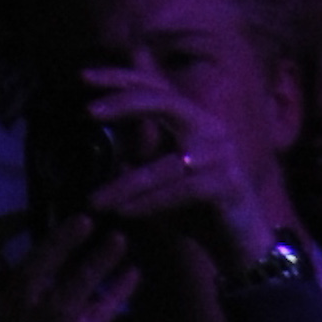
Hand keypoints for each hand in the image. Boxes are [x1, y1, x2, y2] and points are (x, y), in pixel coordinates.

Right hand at [0, 213, 137, 321]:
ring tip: (121, 241)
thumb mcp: (33, 299)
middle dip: (61, 242)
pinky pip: (99, 313)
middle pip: (33, 269)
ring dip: (98, 262)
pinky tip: (135, 273)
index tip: (29, 213)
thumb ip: (42, 263)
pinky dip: (119, 291)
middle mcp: (11, 313)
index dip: (2, 227)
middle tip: (88, 219)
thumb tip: (73, 213)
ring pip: (72, 289)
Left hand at [79, 68, 278, 275]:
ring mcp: (222, 155)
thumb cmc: (194, 212)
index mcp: (193, 121)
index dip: (120, 78)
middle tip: (87, 111)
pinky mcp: (228, 184)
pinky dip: (150, 203)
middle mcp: (210, 129)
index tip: (82, 77)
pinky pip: (182, 191)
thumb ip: (137, 157)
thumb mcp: (158, 181)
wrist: (238, 244)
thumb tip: (101, 140)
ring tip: (92, 202)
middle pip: (165, 103)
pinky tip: (124, 214)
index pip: (155, 88)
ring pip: (165, 164)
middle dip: (124, 103)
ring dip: (125, 185)